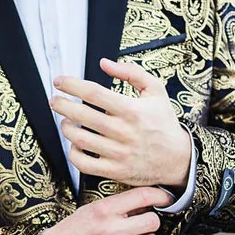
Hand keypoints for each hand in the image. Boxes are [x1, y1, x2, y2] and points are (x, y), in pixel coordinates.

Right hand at [35, 185, 172, 234]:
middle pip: (152, 221)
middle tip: (143, 227)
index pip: (142, 195)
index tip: (166, 198)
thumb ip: (115, 207)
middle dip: (150, 223)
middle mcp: (110, 229)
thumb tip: (144, 203)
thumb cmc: (70, 233)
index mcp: (104, 209)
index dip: (161, 195)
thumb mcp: (89, 210)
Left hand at [49, 58, 191, 189]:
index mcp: (131, 110)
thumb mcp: (155, 91)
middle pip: (82, 115)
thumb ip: (131, 73)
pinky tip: (75, 143)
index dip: (72, 85)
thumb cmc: (164, 122)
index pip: (93, 93)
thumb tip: (104, 63)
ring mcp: (118, 153)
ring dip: (66, 127)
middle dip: (62, 105)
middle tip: (55, 101)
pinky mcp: (115, 170)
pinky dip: (74, 153)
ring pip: (80, 139)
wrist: (179, 158)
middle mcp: (123, 131)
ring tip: (65, 120)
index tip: (60, 81)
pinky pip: (85, 164)